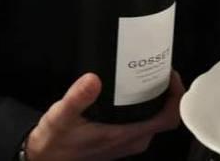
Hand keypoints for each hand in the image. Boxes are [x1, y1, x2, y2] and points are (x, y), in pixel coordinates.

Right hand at [24, 71, 184, 160]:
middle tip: (158, 68)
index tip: (169, 74)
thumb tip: (93, 79)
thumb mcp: (61, 117)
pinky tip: (132, 90)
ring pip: (154, 117)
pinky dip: (144, 105)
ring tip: (146, 75)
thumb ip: (77, 99)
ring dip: (155, 97)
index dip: (176, 95)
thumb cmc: (54, 141)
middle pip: (164, 114)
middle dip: (166, 91)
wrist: (43, 160)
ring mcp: (128, 142)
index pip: (169, 118)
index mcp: (127, 135)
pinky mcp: (120, 139)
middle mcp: (133, 140)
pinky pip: (143, 121)